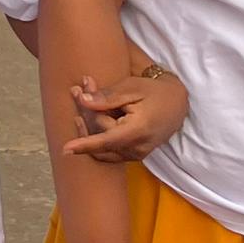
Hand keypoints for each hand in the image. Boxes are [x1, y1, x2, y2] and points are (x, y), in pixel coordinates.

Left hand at [62, 64, 186, 162]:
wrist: (178, 104)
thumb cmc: (154, 92)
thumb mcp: (132, 87)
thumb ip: (107, 97)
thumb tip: (83, 101)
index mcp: (137, 131)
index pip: (105, 140)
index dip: (84, 144)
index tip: (65, 149)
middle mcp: (137, 148)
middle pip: (100, 136)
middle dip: (87, 112)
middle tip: (80, 87)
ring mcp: (136, 155)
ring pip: (103, 147)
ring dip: (89, 124)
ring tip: (82, 96)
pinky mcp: (134, 155)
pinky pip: (110, 151)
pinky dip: (98, 135)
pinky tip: (92, 116)